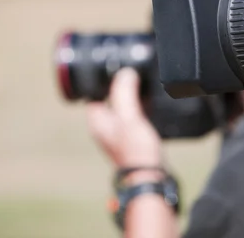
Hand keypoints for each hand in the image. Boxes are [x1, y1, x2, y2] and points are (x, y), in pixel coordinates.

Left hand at [87, 68, 162, 182]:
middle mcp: (105, 126)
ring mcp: (119, 132)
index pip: (93, 94)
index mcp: (97, 120)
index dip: (102, 80)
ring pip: (121, 106)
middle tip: (130, 73)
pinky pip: (133, 115)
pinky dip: (140, 106)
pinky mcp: (133, 136)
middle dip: (119, 86)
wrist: (149, 175)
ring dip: (131, 95)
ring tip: (141, 83)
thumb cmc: (135, 150)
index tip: (114, 69)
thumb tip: (125, 73)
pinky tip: (150, 102)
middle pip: (108, 98)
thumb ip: (125, 93)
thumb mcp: (129, 116)